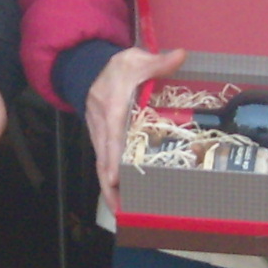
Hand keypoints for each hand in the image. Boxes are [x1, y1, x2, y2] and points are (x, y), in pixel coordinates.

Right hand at [85, 45, 186, 216]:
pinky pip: (103, 162)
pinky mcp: (101, 139)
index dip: (113, 157)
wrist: (87, 68)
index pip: (112, 135)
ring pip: (101, 165)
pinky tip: (120, 196)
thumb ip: (157, 61)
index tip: (114, 178)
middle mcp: (102, 125)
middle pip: (103, 160)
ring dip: (108, 189)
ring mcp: (99, 134)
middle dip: (109, 186)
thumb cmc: (115, 67)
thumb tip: (181, 55)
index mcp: (112, 107)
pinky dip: (109, 181)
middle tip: (120, 209)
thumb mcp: (134, 59)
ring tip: (121, 211)